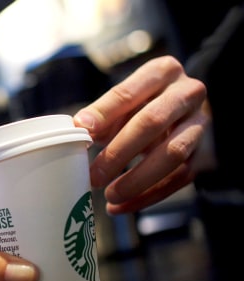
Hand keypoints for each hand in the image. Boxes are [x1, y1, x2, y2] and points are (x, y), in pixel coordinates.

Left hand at [73, 55, 210, 214]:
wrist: (181, 111)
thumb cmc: (142, 105)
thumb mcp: (122, 102)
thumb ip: (103, 114)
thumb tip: (79, 130)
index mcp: (162, 72)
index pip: (129, 91)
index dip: (104, 112)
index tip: (82, 131)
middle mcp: (188, 93)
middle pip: (153, 121)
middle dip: (119, 152)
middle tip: (94, 176)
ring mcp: (200, 124)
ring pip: (174, 154)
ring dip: (138, 180)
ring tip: (110, 196)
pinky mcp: (203, 153)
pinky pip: (180, 178)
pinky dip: (149, 196)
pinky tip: (122, 207)